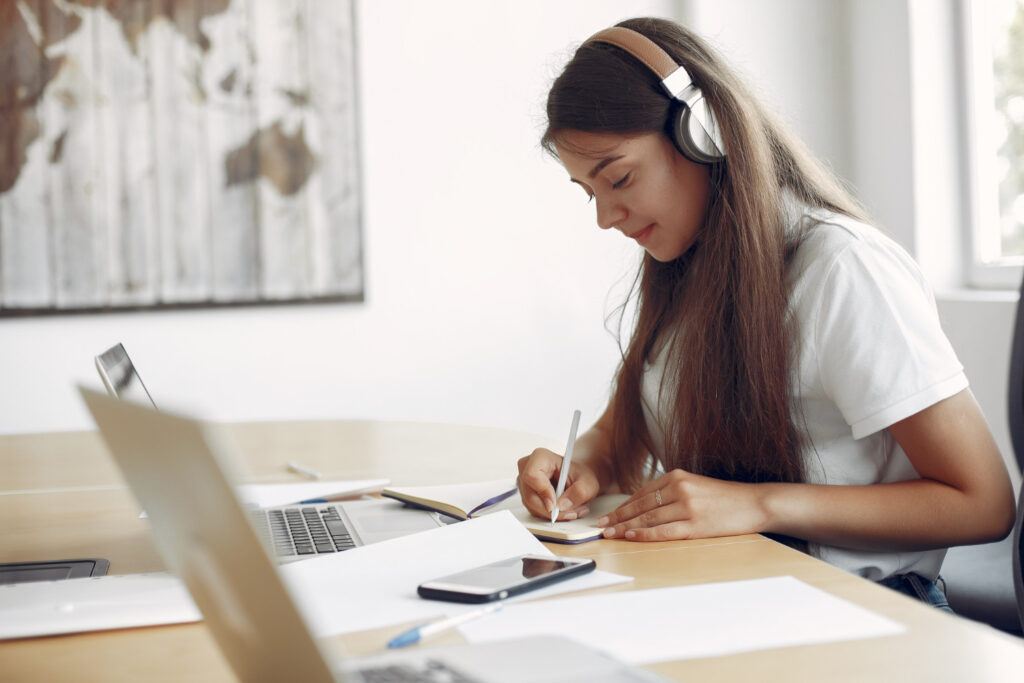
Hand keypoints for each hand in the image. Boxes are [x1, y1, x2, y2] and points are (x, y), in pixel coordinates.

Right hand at [516, 448, 599, 520]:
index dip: (543, 492)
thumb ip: (579, 492)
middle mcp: (527, 468)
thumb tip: (562, 505)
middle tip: (571, 513)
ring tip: (572, 510)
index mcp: (540, 456)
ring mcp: (524, 482)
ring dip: (553, 514)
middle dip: (551, 510)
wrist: (577, 478)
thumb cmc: (580, 475)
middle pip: (530, 496)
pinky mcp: (526, 495)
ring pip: (532, 506)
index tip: (556, 505)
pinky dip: (550, 515)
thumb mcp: (588, 482)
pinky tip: (563, 510)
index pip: (532, 476)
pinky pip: (534, 510)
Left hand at [597, 469, 767, 540]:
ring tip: (609, 533)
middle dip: (618, 516)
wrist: (754, 503)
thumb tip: (646, 506)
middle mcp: (680, 488)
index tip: (608, 515)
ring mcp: (688, 506)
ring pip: (649, 518)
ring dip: (625, 526)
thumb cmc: (724, 498)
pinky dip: (645, 533)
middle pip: (641, 505)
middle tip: (600, 526)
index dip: (622, 506)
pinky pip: (664, 530)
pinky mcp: (696, 524)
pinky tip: (631, 536)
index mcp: (677, 476)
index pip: (641, 493)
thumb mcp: (694, 486)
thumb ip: (672, 492)